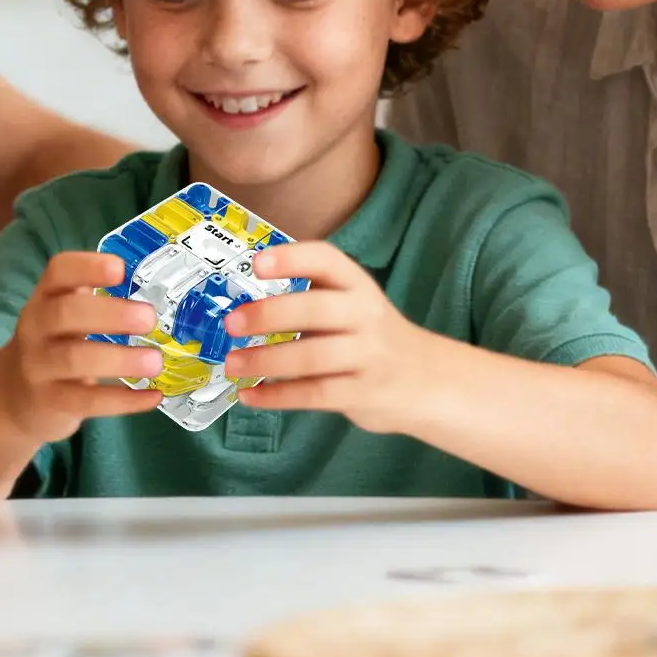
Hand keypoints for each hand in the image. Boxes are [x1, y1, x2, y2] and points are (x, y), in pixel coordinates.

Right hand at [0, 252, 164, 446]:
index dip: (88, 267)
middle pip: (65, 313)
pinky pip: (87, 401)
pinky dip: (123, 400)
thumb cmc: (54, 344)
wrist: (14, 395)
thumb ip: (98, 301)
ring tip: (155, 362)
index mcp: (45, 297)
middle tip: (149, 318)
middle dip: (110, 314)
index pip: (58, 271)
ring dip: (119, 360)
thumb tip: (163, 294)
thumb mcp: (64, 315)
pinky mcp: (50, 401)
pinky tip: (153, 396)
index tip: (120, 269)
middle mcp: (36, 326)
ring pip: (75, 359)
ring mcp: (39, 366)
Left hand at [221, 243, 426, 433]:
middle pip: (315, 310)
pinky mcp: (363, 393)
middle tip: (231, 323)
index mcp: (357, 285)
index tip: (256, 264)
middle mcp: (366, 314)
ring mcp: (368, 355)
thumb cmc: (367, 333)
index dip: (292, 259)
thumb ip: (308, 298)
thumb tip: (242, 308)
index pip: (327, 261)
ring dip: (266, 361)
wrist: (426, 377)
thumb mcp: (349, 303)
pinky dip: (277, 397)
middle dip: (269, 315)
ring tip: (232, 364)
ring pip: (312, 357)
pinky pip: (315, 394)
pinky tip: (248, 395)